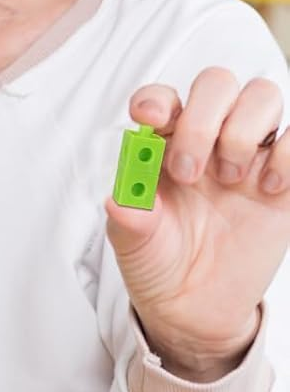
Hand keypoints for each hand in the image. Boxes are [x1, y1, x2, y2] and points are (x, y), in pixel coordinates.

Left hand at [106, 70, 289, 380]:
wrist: (195, 307)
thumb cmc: (158, 264)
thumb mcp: (134, 247)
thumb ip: (129, 219)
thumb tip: (119, 198)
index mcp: (161, 147)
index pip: (162, 101)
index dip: (156, 100)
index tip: (151, 119)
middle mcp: (207, 140)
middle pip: (217, 84)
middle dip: (203, 119)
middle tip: (189, 173)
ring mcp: (248, 153)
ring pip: (262, 95)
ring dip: (244, 130)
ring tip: (231, 181)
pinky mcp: (285, 176)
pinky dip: (288, 151)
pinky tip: (268, 187)